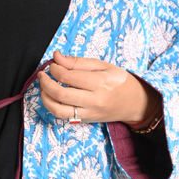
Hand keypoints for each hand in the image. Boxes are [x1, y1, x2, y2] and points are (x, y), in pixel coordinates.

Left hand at [37, 50, 161, 125]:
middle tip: (42, 75)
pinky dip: (52, 106)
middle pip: (60, 93)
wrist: (135, 103)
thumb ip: (78, 62)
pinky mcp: (85, 121)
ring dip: (45, 97)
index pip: (68, 76)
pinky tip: (52, 97)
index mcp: (100, 82)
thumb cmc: (120, 81)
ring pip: (58, 110)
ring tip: (44, 87)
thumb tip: (57, 57)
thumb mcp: (103, 65)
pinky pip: (63, 117)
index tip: (52, 65)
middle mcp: (94, 100)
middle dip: (45, 82)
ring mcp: (89, 113)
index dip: (54, 69)